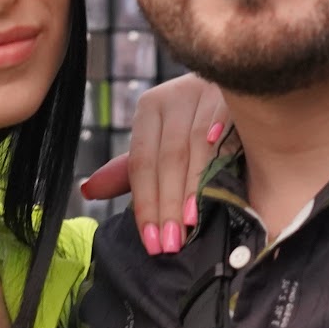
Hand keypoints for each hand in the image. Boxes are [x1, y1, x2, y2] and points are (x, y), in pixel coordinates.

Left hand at [76, 74, 228, 254]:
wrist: (240, 84)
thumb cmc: (193, 123)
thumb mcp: (159, 144)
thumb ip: (128, 171)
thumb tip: (88, 191)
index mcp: (150, 109)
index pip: (141, 162)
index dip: (145, 204)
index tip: (152, 242)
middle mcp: (175, 96)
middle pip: (167, 158)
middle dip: (168, 204)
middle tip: (171, 243)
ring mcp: (207, 92)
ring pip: (196, 147)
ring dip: (193, 188)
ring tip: (191, 223)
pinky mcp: (236, 95)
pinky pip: (229, 129)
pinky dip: (223, 155)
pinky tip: (223, 182)